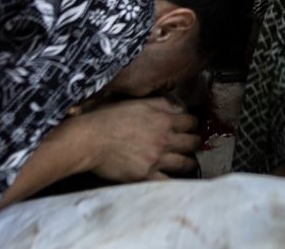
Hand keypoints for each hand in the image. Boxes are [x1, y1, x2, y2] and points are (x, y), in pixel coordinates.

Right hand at [84, 98, 200, 181]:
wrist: (90, 139)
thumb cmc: (110, 118)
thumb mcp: (138, 102)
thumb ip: (162, 104)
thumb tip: (180, 107)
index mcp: (164, 120)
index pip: (192, 122)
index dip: (192, 124)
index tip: (190, 128)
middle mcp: (165, 139)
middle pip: (193, 142)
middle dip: (194, 142)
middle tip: (191, 144)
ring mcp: (156, 159)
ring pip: (186, 163)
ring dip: (189, 161)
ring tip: (187, 162)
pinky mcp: (145, 176)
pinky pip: (168, 181)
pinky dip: (173, 179)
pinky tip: (173, 176)